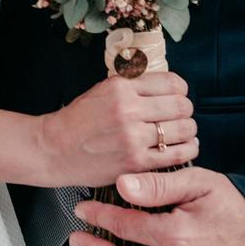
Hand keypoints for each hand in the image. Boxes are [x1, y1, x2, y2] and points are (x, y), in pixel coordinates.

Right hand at [36, 72, 195, 188]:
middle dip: (186, 110)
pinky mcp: (135, 162)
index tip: (180, 95)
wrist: (55, 149)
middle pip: (180, 106)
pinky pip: (176, 155)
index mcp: (122, 87)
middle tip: (183, 115)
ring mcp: (133, 138)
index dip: (181, 90)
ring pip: (182, 130)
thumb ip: (134, 85)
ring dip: (189, 130)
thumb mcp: (103, 90)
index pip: (171, 83)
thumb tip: (167, 85)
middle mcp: (129, 110)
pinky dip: (188, 150)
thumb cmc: (79, 120)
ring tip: (185, 131)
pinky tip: (187, 147)